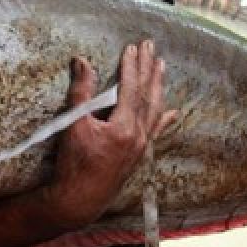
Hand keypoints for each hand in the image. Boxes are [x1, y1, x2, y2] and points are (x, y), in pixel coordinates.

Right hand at [45, 40, 177, 230]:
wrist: (79, 199)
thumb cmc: (73, 163)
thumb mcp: (73, 125)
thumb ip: (80, 91)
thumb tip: (82, 61)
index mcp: (124, 127)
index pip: (131, 89)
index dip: (131, 66)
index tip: (132, 47)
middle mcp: (139, 136)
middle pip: (147, 95)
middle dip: (148, 69)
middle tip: (151, 47)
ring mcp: (141, 146)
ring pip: (154, 110)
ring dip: (158, 87)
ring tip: (161, 67)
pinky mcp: (139, 155)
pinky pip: (155, 131)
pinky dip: (164, 118)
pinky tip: (173, 111)